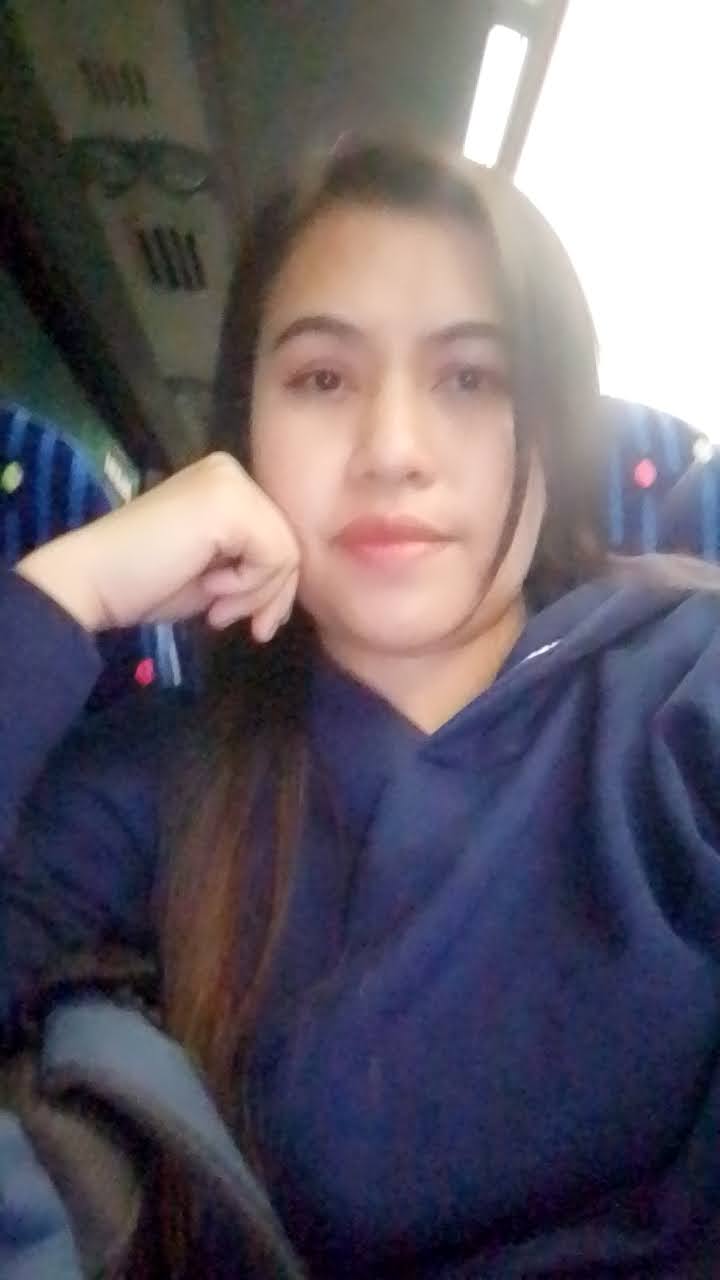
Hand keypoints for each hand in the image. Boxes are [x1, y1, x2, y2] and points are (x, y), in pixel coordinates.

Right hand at [16, 453, 300, 639]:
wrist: (95, 582)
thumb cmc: (146, 582)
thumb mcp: (217, 572)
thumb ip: (253, 564)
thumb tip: (293, 584)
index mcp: (227, 484)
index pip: (280, 536)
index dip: (272, 587)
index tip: (245, 620)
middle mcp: (232, 472)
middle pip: (290, 542)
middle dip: (269, 595)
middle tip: (229, 620)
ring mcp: (231, 482)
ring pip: (287, 552)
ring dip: (257, 596)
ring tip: (216, 610)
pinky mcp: (230, 501)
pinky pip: (275, 555)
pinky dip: (249, 586)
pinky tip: (210, 589)